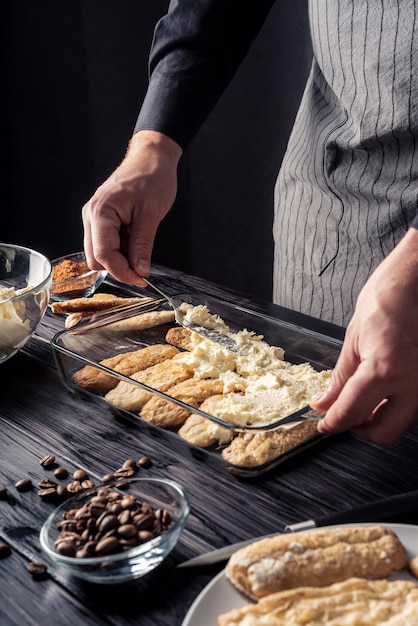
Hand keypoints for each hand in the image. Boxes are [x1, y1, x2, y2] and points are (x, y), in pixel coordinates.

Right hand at [82, 130, 181, 284]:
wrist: (151, 158)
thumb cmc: (152, 178)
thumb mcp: (151, 213)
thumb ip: (143, 244)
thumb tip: (140, 270)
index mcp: (100, 212)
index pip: (103, 254)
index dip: (122, 271)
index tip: (142, 280)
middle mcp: (92, 216)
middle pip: (96, 259)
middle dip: (119, 267)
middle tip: (143, 268)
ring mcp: (94, 219)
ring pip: (100, 254)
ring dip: (120, 259)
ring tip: (141, 247)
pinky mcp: (102, 221)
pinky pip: (106, 244)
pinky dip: (121, 251)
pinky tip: (136, 241)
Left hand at [313, 227, 417, 443]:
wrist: (417, 281)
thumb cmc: (388, 299)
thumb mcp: (354, 339)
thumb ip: (340, 379)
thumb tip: (325, 403)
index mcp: (386, 369)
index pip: (352, 413)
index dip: (333, 423)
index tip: (324, 424)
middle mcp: (414, 383)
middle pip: (385, 432)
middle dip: (361, 429)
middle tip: (345, 416)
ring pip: (404, 422)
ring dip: (382, 418)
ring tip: (365, 400)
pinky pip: (415, 407)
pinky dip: (399, 406)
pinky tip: (386, 391)